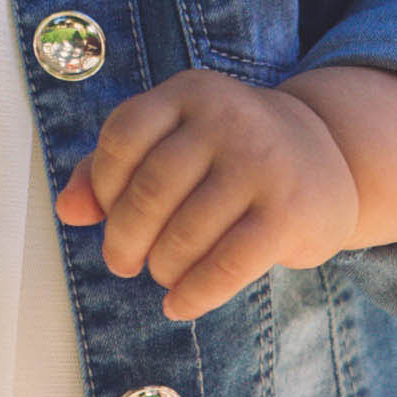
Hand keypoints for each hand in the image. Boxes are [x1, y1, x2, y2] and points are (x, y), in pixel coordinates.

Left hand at [53, 68, 360, 322]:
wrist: (328, 155)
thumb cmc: (229, 153)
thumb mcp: (176, 139)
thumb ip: (114, 167)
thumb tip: (67, 209)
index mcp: (191, 92)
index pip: (124, 135)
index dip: (104, 185)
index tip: (107, 214)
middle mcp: (228, 118)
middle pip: (150, 190)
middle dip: (125, 238)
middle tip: (123, 262)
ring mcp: (262, 164)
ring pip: (185, 234)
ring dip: (161, 267)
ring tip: (162, 274)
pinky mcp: (289, 213)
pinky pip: (226, 266)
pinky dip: (194, 293)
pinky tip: (181, 304)